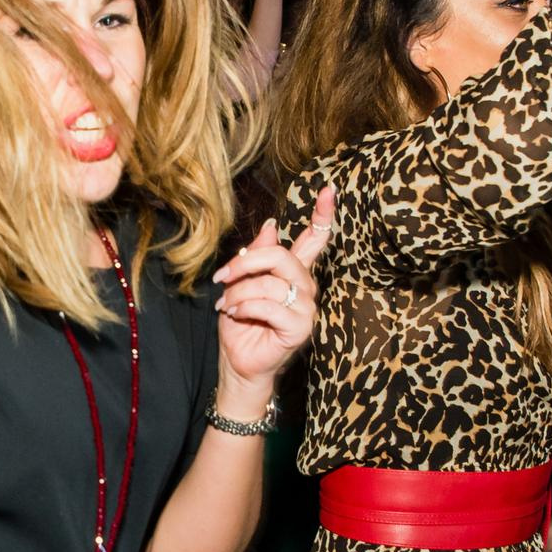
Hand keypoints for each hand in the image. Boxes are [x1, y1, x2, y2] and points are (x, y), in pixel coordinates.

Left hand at [210, 186, 334, 397]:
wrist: (237, 362)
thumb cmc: (240, 324)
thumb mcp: (241, 282)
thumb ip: (256, 255)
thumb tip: (272, 226)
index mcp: (294, 272)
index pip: (314, 239)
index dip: (322, 214)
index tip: (328, 189)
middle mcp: (306, 287)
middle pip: (283, 256)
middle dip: (247, 264)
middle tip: (223, 277)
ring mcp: (307, 308)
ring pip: (272, 282)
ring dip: (240, 291)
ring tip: (227, 304)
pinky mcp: (301, 328)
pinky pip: (271, 305)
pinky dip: (246, 306)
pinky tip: (235, 314)